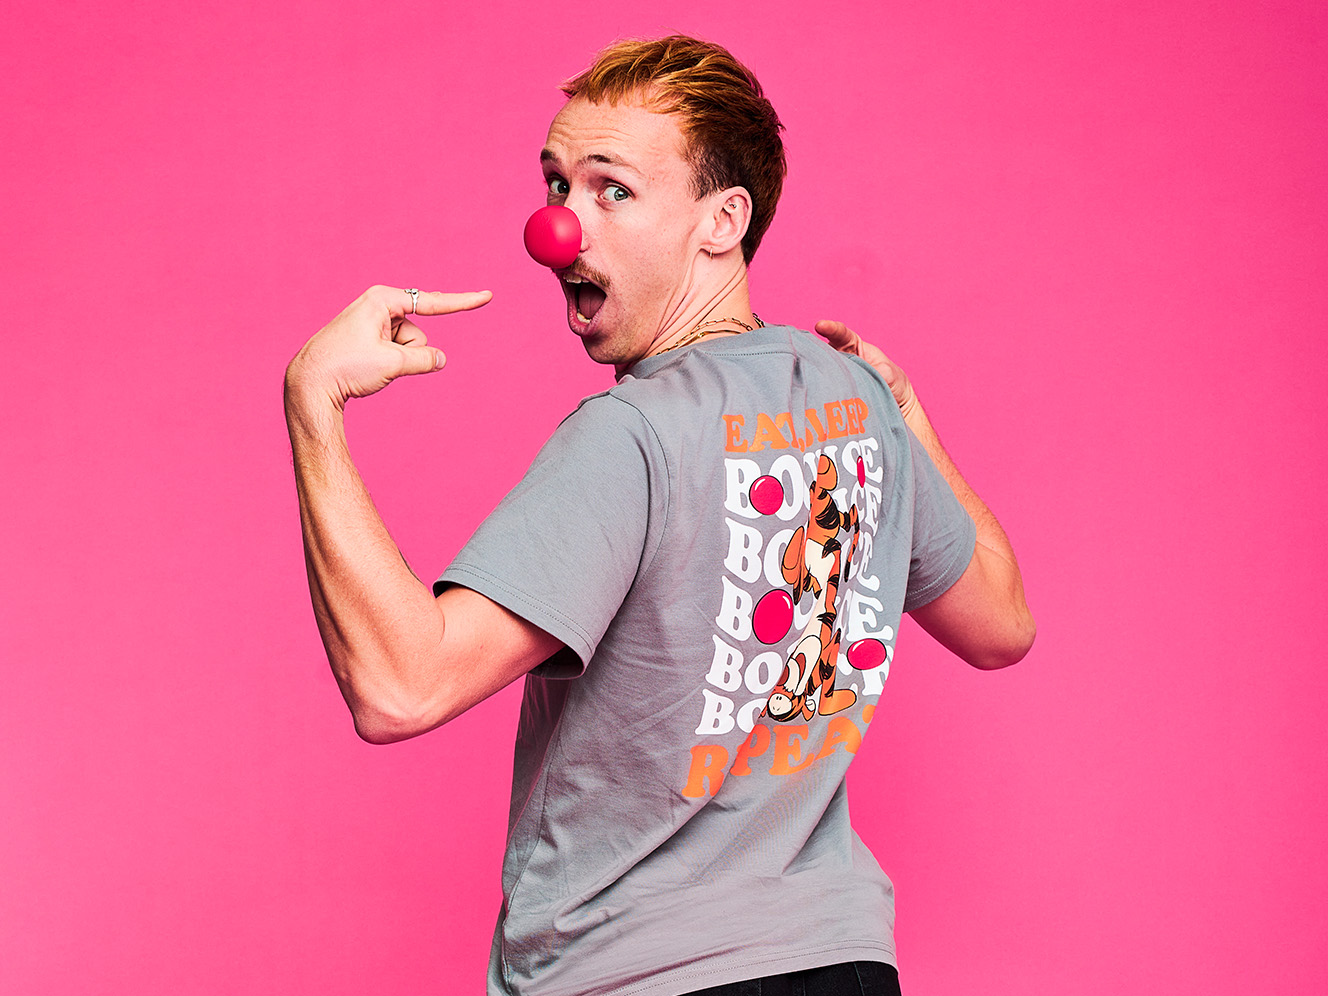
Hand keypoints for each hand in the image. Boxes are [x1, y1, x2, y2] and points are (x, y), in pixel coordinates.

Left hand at [286, 285, 491, 408]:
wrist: (310, 384)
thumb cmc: (345, 367)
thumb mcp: (392, 364)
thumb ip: (425, 360)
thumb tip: (441, 360)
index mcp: (382, 300)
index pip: (432, 302)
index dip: (462, 302)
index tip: (487, 296)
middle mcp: (377, 306)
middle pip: (417, 332)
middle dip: (408, 353)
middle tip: (376, 362)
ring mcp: (372, 323)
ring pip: (407, 345)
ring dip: (396, 361)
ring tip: (365, 366)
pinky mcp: (368, 338)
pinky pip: (394, 351)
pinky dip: (387, 363)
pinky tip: (362, 368)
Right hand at [814, 319, 917, 419]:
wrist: (895, 405)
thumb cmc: (894, 382)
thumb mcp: (890, 374)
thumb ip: (878, 372)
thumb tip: (865, 377)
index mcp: (855, 346)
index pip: (841, 334)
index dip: (830, 329)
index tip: (820, 325)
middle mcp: (841, 358)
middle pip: (823, 351)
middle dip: (812, 350)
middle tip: (802, 351)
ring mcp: (835, 375)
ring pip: (819, 370)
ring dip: (812, 372)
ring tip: (805, 375)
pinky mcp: (832, 392)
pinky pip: (822, 390)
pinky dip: (816, 391)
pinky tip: (812, 395)